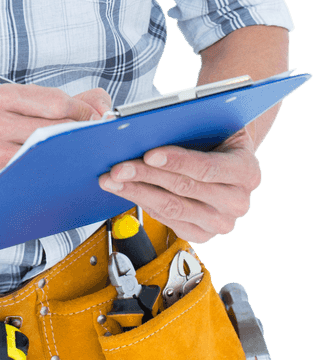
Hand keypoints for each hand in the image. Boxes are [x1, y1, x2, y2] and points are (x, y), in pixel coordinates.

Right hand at [0, 84, 111, 199]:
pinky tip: (63, 169)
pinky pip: (41, 173)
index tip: (96, 120)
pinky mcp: (1, 177)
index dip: (84, 111)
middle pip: (57, 127)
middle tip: (94, 140)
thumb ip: (73, 100)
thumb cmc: (7, 134)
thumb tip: (104, 110)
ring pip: (52, 151)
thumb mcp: (31, 106)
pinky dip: (59, 171)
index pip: (57, 101)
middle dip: (82, 133)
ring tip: (79, 154)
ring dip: (73, 154)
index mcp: (3, 96)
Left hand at [98, 127, 261, 242]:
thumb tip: (137, 124)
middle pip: (184, 188)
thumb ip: (186, 124)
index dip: (177, 160)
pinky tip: (126, 191)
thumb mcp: (211, 125)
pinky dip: (144, 203)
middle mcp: (238, 202)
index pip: (208, 167)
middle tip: (117, 167)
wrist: (227, 159)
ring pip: (172, 208)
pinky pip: (169, 220)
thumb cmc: (216, 136)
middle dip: (146, 176)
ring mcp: (222, 223)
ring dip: (137, 192)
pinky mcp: (204, 235)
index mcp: (247, 171)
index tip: (148, 154)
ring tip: (112, 180)